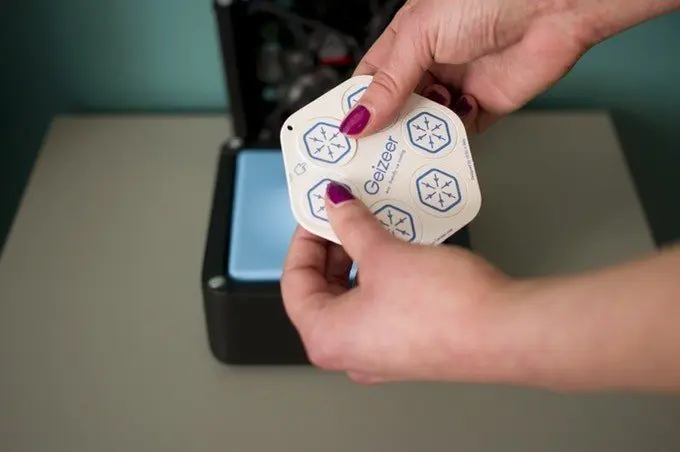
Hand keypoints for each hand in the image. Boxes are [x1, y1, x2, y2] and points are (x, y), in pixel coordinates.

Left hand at [281, 182, 515, 383]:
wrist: (504, 333)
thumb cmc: (440, 305)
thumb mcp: (385, 254)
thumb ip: (352, 226)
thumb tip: (336, 204)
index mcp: (326, 338)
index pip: (293, 281)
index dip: (304, 239)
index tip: (318, 212)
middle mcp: (348, 354)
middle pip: (320, 293)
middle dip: (330, 250)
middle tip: (343, 216)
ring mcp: (379, 356)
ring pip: (350, 300)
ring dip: (356, 262)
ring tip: (370, 228)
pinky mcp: (408, 350)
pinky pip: (377, 309)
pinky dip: (377, 279)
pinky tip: (394, 253)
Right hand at [338, 0, 679, 136]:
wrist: (554, 8)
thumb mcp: (421, 35)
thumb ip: (389, 82)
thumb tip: (358, 118)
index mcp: (406, 42)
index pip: (369, 82)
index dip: (354, 109)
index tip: (341, 136)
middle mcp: (427, 66)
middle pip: (393, 109)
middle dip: (380, 133)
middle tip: (363, 159)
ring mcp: (454, 89)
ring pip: (421, 127)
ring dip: (409, 143)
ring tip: (394, 161)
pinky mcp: (480, 110)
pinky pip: (453, 137)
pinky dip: (442, 148)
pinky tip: (431, 155)